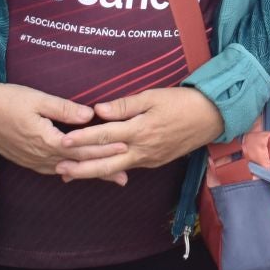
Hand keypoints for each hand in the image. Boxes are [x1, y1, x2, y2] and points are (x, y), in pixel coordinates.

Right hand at [0, 81, 118, 176]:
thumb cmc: (6, 100)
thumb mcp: (37, 99)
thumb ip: (65, 109)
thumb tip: (90, 115)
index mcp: (45, 140)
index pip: (82, 147)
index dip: (104, 148)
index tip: (124, 147)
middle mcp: (39, 156)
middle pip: (77, 163)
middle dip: (102, 168)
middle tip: (125, 175)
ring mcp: (31, 160)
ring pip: (66, 169)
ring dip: (87, 172)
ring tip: (108, 177)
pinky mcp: (25, 159)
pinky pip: (52, 169)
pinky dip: (68, 170)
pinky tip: (77, 172)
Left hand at [54, 87, 223, 185]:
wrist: (212, 118)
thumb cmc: (182, 102)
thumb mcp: (154, 96)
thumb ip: (125, 104)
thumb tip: (99, 110)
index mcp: (140, 130)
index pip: (105, 135)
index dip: (83, 138)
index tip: (63, 140)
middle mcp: (142, 149)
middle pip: (105, 163)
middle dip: (80, 167)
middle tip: (58, 167)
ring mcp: (149, 159)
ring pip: (115, 169)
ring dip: (91, 172)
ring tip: (70, 173)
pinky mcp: (154, 162)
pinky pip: (128, 167)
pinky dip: (110, 169)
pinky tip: (98, 169)